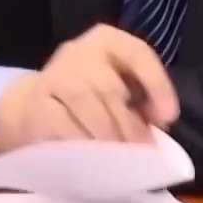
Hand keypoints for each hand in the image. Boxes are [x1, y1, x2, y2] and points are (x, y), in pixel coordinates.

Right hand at [0, 24, 178, 153]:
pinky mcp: (36, 103)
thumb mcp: (120, 87)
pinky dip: (81, 142)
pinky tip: (92, 158)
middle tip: (143, 153)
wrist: (35, 105)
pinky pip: (62, 124)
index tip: (168, 117)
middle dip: (129, 124)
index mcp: (107, 41)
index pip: (137, 53)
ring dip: (106, 136)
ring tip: (121, 161)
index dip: (156, 84)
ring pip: (83, 102)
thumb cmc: (91, 97)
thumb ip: (142, 98)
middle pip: (108, 86)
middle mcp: (78, 52)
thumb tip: (157, 123)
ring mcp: (53, 76)